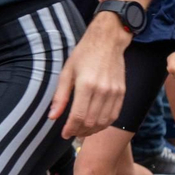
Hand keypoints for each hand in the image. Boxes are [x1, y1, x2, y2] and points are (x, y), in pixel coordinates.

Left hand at [50, 15, 127, 137]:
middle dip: (80, 131)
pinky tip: (96, 124)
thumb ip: (60, 96)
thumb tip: (52, 117)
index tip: (64, 134)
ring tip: (83, 130)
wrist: (108, 41)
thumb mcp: (67, 72)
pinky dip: (105, 123)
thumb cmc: (84, 54)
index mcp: (86, 85)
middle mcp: (102, 90)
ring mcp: (114, 91)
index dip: (70, 129)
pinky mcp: (122, 91)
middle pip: (91, 121)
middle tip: (72, 133)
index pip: (78, 116)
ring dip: (92, 130)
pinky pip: (114, 114)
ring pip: (104, 121)